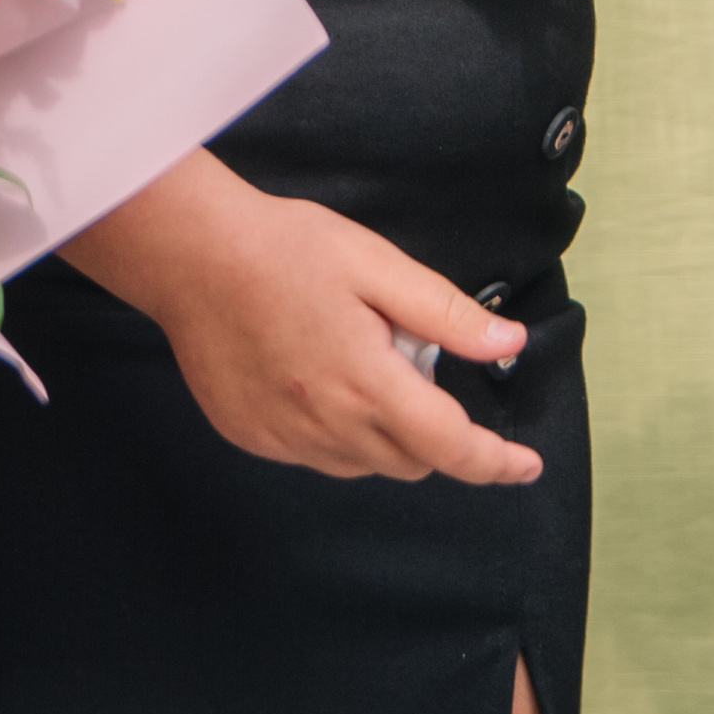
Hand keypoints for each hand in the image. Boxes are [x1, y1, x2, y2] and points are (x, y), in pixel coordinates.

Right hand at [66, 151, 540, 485]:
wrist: (188, 255)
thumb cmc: (283, 249)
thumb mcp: (377, 264)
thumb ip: (447, 314)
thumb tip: (509, 342)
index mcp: (369, 383)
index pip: (453, 448)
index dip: (497, 463)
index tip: (525, 464)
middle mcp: (328, 425)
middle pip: (412, 461)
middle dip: (434, 430)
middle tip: (407, 358)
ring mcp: (285, 438)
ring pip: (364, 463)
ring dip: (383, 433)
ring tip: (354, 360)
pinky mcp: (251, 435)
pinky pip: (315, 454)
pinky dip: (335, 432)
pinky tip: (314, 377)